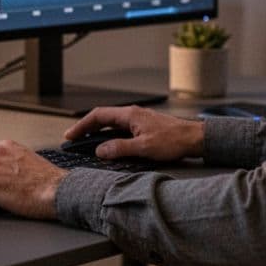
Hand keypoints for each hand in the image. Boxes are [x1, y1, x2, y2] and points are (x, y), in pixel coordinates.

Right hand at [65, 105, 204, 161]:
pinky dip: (110, 135)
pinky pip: (121, 129)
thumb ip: (119, 149)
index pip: (98, 116)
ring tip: (87, 143)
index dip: (82, 126)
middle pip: (103, 118)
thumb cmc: (174, 140)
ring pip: (112, 124)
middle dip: (86, 128)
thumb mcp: (144, 148)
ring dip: (98, 132)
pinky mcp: (145, 127)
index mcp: (130, 115)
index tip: (70, 136)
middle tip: (74, 140)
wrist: (195, 138)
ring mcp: (139, 120)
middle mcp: (133, 114)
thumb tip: (100, 151)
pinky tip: (110, 145)